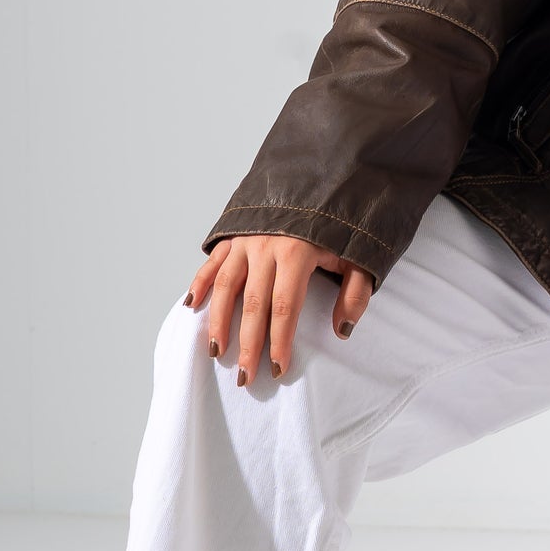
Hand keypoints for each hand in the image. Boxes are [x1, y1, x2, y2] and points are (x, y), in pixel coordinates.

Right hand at [184, 236, 375, 384]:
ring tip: (216, 352)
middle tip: (245, 376)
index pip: (284, 307)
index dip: (280, 340)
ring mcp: (246, 240)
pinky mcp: (234, 234)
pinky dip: (199, 283)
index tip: (278, 368)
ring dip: (219, 322)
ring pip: (227, 286)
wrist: (322, 175)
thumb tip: (343, 330)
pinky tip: (192, 306)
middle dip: (248, 344)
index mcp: (297, 252)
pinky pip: (213, 262)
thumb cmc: (340, 220)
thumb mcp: (357, 254)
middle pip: (253, 304)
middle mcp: (266, 247)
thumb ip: (355, 292)